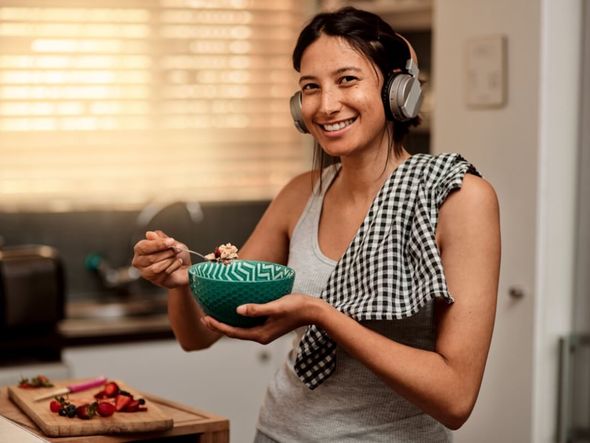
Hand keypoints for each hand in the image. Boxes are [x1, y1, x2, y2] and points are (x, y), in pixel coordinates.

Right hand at [131, 230, 190, 288]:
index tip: (171, 241)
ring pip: (156, 268)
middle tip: (176, 250)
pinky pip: (164, 273)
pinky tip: (177, 264)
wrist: (185, 267)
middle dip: (167, 253)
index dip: (157, 244)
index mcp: (140, 250)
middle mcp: (140, 262)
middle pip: (150, 258)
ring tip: (176, 257)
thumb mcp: (171, 242)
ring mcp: (146, 273)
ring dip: (170, 260)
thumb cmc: (176, 254)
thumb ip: (160, 238)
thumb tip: (149, 234)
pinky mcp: (156, 280)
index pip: (143, 247)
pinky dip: (174, 267)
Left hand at [201, 293, 325, 343]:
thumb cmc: (296, 307)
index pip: (234, 332)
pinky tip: (233, 310)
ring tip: (213, 314)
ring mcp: (264, 330)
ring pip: (240, 329)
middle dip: (218, 326)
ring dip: (226, 323)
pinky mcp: (268, 324)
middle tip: (204, 317)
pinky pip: (248, 323)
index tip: (206, 318)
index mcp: (261, 334)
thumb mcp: (276, 307)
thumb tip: (237, 310)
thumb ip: (257, 309)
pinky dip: (237, 318)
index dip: (218, 327)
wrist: (313, 311)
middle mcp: (261, 335)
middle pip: (234, 333)